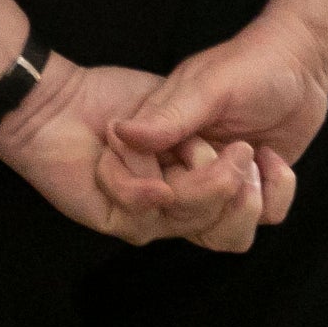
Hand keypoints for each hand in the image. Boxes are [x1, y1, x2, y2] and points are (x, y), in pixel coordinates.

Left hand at [0, 56, 271, 250]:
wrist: (57, 100)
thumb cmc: (114, 96)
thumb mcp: (180, 108)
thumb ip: (213, 137)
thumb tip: (251, 157)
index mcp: (197, 181)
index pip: (245, 211)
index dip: (266, 193)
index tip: (270, 156)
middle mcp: (177, 205)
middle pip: (229, 230)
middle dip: (239, 192)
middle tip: (242, 152)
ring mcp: (149, 216)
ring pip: (196, 223)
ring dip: (205, 186)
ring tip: (202, 148)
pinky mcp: (117, 218)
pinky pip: (148, 215)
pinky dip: (153, 192)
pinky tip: (158, 177)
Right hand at [110, 15, 327, 216]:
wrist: (302, 65)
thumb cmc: (251, 65)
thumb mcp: (209, 88)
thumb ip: (168, 117)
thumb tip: (120, 132)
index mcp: (160, 136)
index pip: (144, 185)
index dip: (173, 187)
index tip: (205, 156)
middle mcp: (182, 165)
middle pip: (184, 217)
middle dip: (219, 191)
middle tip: (242, 149)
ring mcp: (216, 182)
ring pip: (219, 234)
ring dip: (248, 204)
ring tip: (260, 161)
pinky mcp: (250, 192)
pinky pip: (259, 222)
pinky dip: (276, 196)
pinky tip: (275, 159)